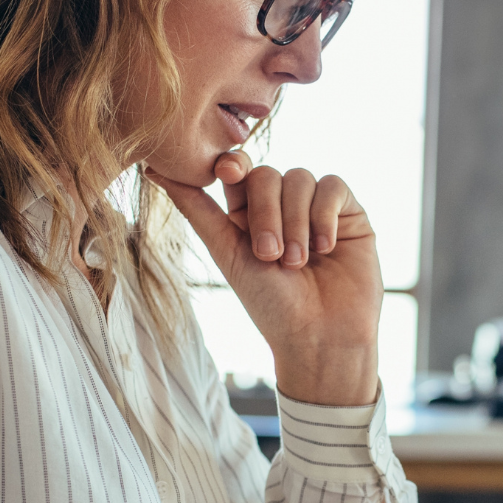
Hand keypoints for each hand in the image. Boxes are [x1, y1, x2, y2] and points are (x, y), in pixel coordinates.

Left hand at [149, 151, 381, 406]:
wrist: (321, 338)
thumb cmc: (272, 307)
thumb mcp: (227, 255)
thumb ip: (197, 210)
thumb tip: (153, 170)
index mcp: (248, 215)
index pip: (238, 171)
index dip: (232, 164)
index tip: (227, 172)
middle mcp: (283, 207)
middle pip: (267, 174)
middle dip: (266, 214)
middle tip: (270, 256)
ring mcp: (316, 208)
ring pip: (300, 178)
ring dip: (296, 222)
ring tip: (299, 263)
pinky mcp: (349, 214)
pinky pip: (333, 187)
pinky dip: (324, 215)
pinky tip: (325, 248)